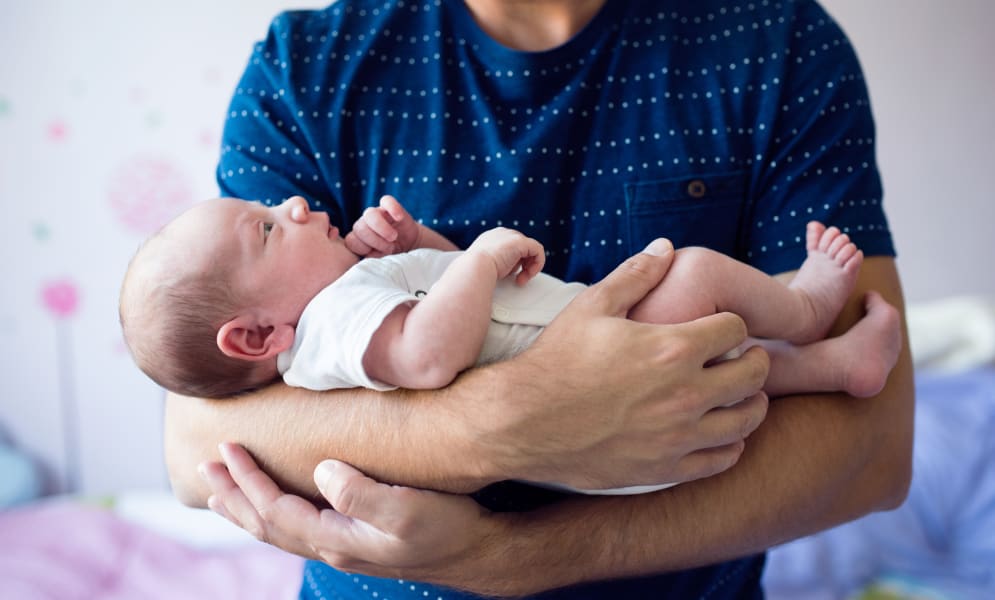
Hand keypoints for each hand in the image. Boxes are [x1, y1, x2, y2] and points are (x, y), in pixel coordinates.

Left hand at [201, 443, 501, 589]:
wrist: (478, 552)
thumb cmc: (448, 528)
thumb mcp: (409, 509)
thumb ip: (362, 494)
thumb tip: (322, 470)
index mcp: (337, 540)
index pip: (276, 511)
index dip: (248, 482)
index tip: (228, 450)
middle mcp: (333, 548)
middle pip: (267, 526)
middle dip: (234, 497)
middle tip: (206, 468)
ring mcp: (344, 546)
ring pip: (280, 530)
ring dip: (247, 507)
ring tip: (222, 490)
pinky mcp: (357, 539)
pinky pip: (298, 527)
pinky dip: (273, 513)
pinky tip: (274, 503)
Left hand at [345, 194, 421, 256]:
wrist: (411, 246)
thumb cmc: (393, 255)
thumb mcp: (382, 261)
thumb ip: (372, 260)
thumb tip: (368, 258)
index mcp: (358, 239)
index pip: (351, 241)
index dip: (363, 248)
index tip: (377, 254)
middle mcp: (365, 225)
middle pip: (359, 228)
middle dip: (374, 240)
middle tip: (389, 247)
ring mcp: (377, 214)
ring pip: (370, 214)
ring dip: (381, 228)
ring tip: (393, 237)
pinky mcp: (389, 206)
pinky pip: (387, 200)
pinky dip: (393, 208)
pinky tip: (399, 218)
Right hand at [466, 227, 544, 284]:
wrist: (474, 268)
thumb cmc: (476, 272)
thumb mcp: (486, 266)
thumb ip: (497, 264)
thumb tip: (507, 271)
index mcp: (490, 238)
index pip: (509, 247)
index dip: (514, 262)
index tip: (511, 276)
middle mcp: (501, 234)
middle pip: (521, 247)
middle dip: (522, 265)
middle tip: (518, 279)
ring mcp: (511, 236)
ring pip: (531, 249)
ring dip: (530, 267)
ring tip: (522, 279)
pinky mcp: (521, 241)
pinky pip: (538, 250)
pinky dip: (537, 264)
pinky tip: (529, 274)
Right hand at [479, 238, 770, 489]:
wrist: (522, 421)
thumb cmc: (556, 360)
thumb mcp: (593, 306)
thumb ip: (636, 274)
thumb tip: (666, 246)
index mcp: (673, 348)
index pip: (736, 329)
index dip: (732, 323)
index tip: (722, 326)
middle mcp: (685, 394)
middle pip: (753, 374)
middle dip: (753, 359)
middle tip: (743, 357)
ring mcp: (678, 436)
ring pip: (746, 420)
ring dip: (750, 402)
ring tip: (738, 394)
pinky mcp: (666, 468)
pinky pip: (722, 459)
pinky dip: (731, 444)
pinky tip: (719, 431)